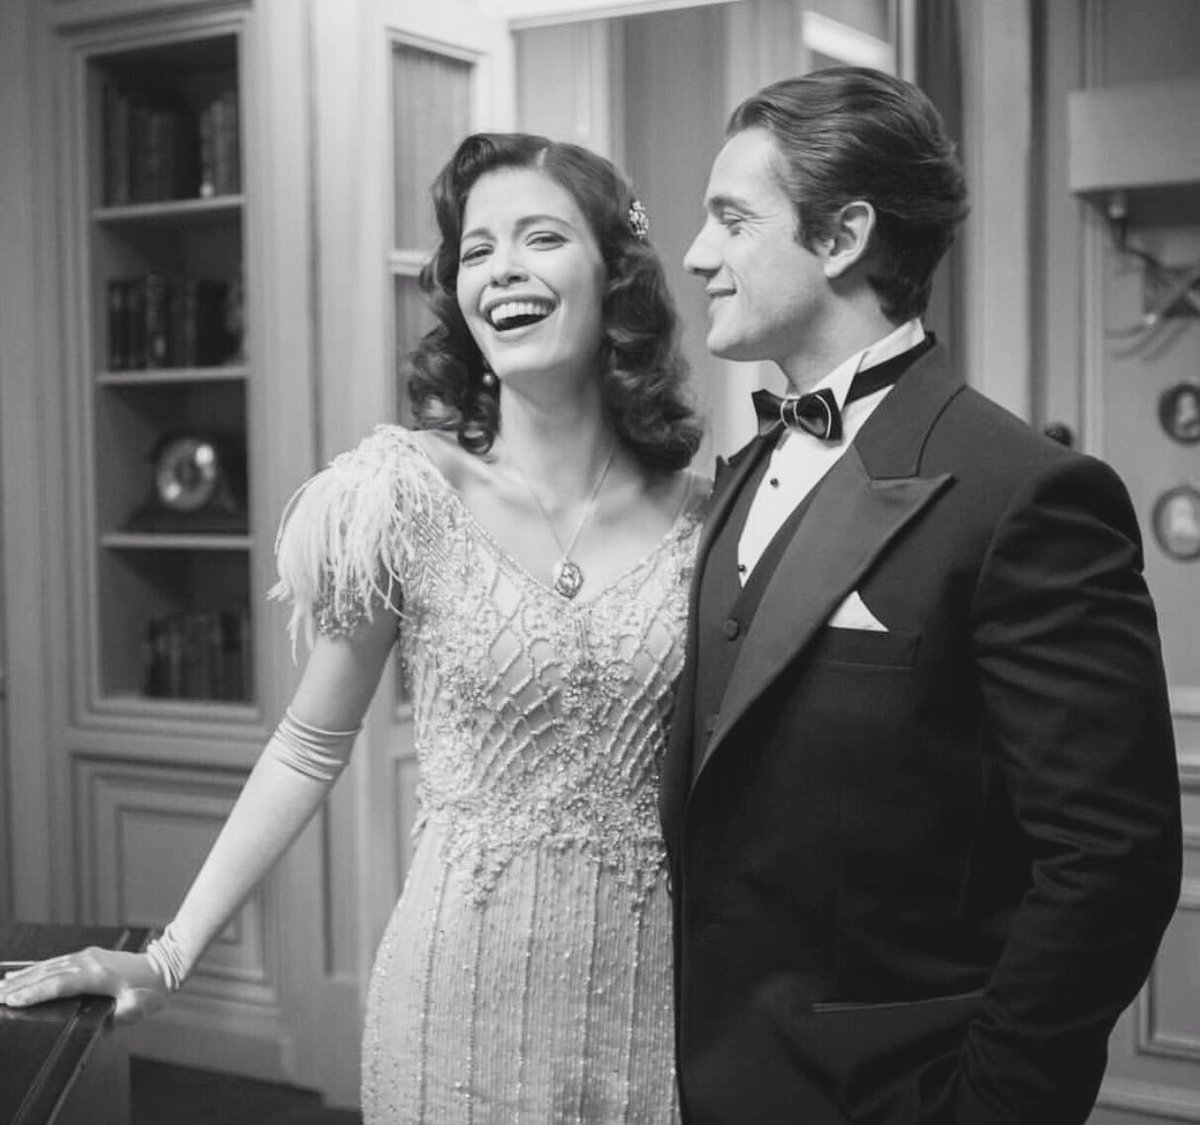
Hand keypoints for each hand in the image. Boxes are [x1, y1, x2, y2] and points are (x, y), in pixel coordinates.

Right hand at [0, 947, 169, 1024]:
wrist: (164, 966)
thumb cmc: (151, 989)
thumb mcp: (133, 1010)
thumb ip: (112, 1019)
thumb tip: (93, 1028)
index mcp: (98, 975)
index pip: (59, 985)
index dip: (35, 993)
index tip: (13, 999)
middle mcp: (90, 962)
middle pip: (49, 974)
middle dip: (21, 985)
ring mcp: (89, 956)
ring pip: (51, 966)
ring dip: (26, 976)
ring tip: (3, 986)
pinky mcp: (90, 956)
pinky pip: (59, 963)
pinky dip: (40, 969)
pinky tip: (27, 974)